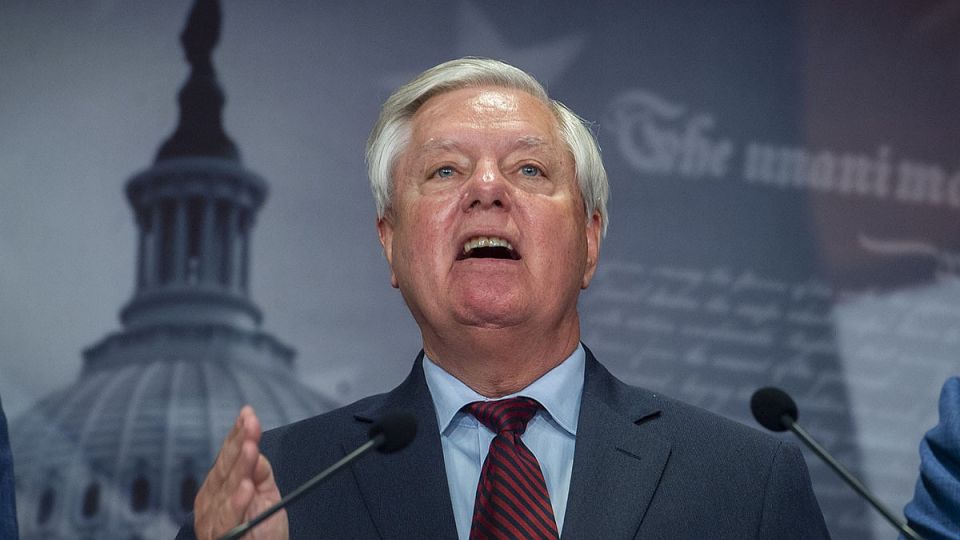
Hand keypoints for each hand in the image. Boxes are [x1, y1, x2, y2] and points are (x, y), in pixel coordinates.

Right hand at [193, 406, 287, 539]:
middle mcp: (212, 499)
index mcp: (220, 486)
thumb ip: (260, 472)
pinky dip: (236, 502)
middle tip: (251, 424)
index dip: (238, 434)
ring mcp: (213, 517)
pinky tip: (246, 486)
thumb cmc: (261, 530)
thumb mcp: (265, 494)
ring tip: (250, 447)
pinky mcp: (221, 535)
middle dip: (239, 443)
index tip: (248, 414)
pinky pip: (228, 517)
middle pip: (226, 466)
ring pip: (227, 487)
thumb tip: (255, 448)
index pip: (228, 455)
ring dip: (239, 466)